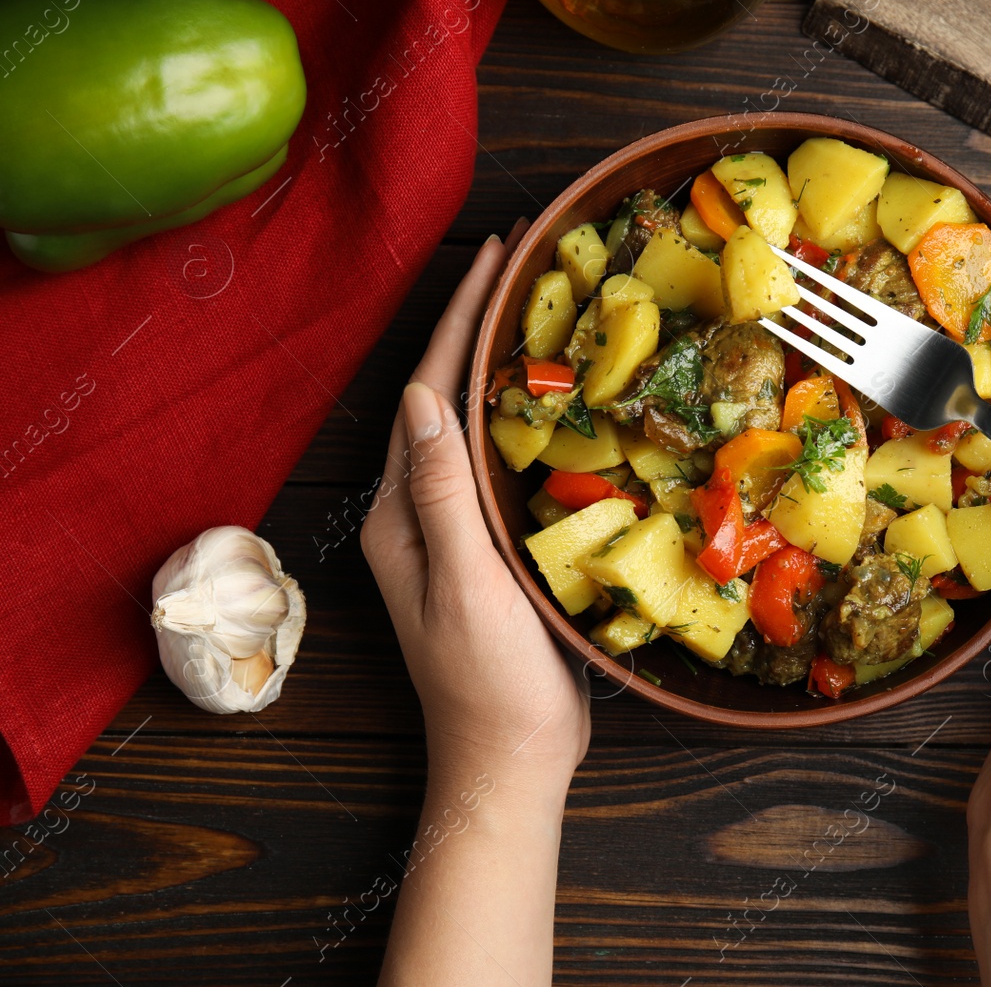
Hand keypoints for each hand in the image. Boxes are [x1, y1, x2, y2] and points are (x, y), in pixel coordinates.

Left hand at [361, 222, 589, 783]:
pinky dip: (530, 419)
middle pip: (445, 397)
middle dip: (478, 325)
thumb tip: (421, 396)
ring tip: (541, 309)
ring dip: (502, 364)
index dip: (459, 320)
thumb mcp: (464, 585)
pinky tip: (564, 402)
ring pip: (476, 426)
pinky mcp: (494, 550)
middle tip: (522, 261)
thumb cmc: (487, 682)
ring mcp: (455, 532)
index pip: (427, 394)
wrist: (511, 759)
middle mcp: (419, 512)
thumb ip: (441, 495)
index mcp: (400, 513)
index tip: (495, 256)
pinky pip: (506, 465)